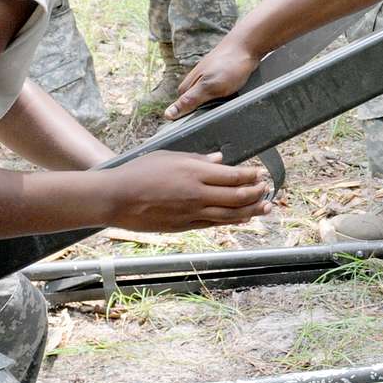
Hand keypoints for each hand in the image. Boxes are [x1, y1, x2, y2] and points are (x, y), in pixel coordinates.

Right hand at [104, 151, 270, 230]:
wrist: (116, 198)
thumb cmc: (138, 172)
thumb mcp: (169, 157)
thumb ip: (197, 159)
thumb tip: (220, 160)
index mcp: (194, 172)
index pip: (232, 176)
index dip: (250, 175)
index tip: (259, 173)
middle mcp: (197, 194)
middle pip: (236, 196)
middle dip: (256, 193)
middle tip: (267, 189)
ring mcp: (191, 213)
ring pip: (229, 215)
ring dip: (250, 211)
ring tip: (265, 207)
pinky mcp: (184, 226)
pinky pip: (214, 224)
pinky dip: (231, 222)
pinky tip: (241, 219)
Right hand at [164, 38, 259, 120]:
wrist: (246, 46)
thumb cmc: (229, 65)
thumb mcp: (208, 87)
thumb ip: (189, 101)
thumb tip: (168, 114)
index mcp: (186, 88)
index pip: (184, 113)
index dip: (196, 119)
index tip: (208, 117)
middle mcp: (194, 84)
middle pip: (198, 109)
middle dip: (210, 111)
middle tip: (222, 105)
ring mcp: (206, 81)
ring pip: (210, 103)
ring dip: (221, 104)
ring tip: (230, 97)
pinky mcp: (217, 80)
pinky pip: (220, 96)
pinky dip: (227, 97)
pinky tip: (234, 93)